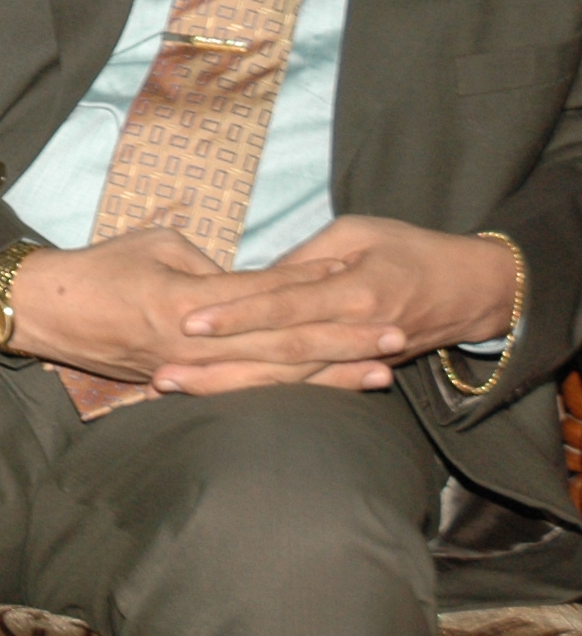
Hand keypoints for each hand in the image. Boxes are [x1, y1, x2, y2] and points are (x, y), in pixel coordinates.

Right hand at [5, 228, 373, 386]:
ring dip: (331, 375)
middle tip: (396, 333)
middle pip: (282, 344)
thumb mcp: (155, 246)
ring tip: (380, 372)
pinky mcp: (187, 385)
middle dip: (343, 340)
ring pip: (273, 376)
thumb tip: (248, 285)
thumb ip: (210, 266)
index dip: (310, 286)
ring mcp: (193, 371)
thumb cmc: (98, 268)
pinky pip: (249, 390)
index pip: (262, 294)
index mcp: (186, 302)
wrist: (47, 311)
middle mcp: (196, 345)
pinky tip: (323, 390)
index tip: (355, 276)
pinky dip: (290, 390)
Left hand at [155, 217, 519, 396]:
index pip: (282, 306)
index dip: (235, 315)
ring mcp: (357, 361)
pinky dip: (265, 397)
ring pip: (285, 381)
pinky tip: (221, 401)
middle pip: (276, 356)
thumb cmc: (411, 248)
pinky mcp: (361, 374)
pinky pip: (306, 388)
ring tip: (175, 389)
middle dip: (217, 368)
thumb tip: (250, 279)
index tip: (187, 321)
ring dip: (230, 388)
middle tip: (161, 375)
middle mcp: (352, 333)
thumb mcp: (357, 234)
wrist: (476, 289)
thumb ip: (304, 261)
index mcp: (352, 291)